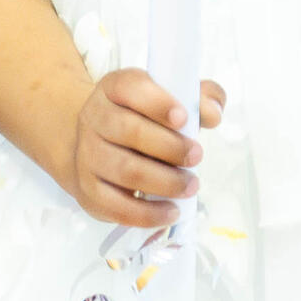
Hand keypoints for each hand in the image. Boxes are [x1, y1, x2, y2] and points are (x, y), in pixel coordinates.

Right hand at [70, 66, 226, 227]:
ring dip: (164, 181)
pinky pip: (116, 206)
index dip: (158, 103)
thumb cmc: (142, 118)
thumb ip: (199, 98)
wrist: (96, 143)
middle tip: (197, 156)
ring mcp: (87, 154)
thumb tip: (212, 113)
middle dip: (169, 146)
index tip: (184, 118)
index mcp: (114, 87)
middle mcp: (94, 117)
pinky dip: (146, 213)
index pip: (130, 88)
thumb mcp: (168, 98)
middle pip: (129, 131)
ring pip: (125, 170)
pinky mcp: (88, 190)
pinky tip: (171, 211)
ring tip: (190, 185)